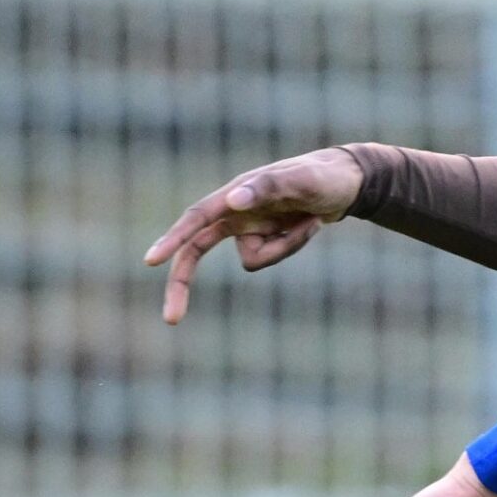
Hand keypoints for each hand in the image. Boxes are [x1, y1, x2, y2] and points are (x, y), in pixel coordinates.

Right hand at [143, 146, 363, 322]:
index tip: (151, 261)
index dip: (172, 241)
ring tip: (310, 221)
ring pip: (253, 261)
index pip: (195, 220)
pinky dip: (291, 246)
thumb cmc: (321, 176)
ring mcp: (248, 227)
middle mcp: (233, 212)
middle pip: (196, 251)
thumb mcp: (299, 180)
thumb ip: (266, 187)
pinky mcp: (263, 238)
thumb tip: (232, 201)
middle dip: (183, 284)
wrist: (345, 183)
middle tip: (170, 320)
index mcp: (233, 194)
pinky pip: (271, 257)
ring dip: (284, 248)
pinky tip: (309, 226)